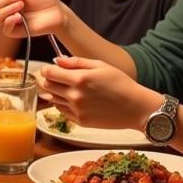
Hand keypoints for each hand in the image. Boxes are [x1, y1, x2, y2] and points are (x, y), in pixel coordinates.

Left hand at [36, 55, 157, 128]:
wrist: (136, 108)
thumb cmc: (121, 84)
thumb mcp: (101, 65)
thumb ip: (76, 62)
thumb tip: (57, 60)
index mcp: (79, 79)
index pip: (49, 73)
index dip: (46, 69)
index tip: (49, 68)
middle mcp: (75, 96)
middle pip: (47, 86)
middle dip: (47, 80)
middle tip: (55, 77)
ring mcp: (77, 110)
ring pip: (53, 99)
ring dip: (55, 92)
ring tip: (67, 88)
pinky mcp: (80, 122)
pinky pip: (62, 111)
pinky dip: (63, 104)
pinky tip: (74, 99)